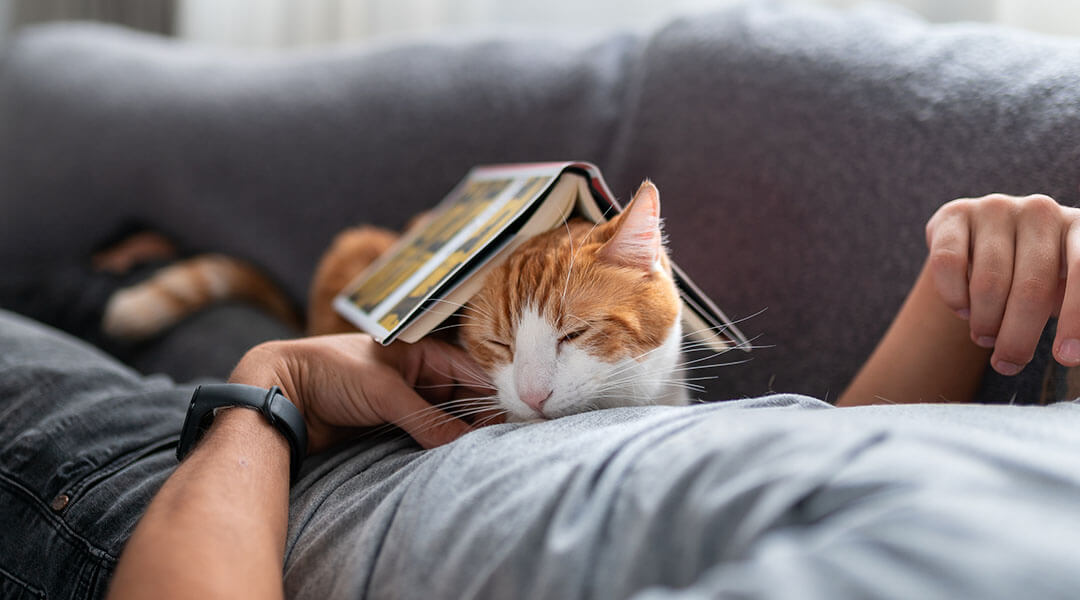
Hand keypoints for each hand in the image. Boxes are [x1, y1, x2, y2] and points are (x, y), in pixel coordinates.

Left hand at [228, 334, 489, 452]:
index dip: (492, 396)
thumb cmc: (329, 372)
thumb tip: (464, 444)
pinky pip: (423, 437)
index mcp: (421, 352)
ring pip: (444, 422)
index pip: (470, 374)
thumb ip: (426, 419)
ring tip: (480, 455)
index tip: (513, 420)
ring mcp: (404, 402)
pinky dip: (436, 448)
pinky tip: (449, 461)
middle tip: (500, 444)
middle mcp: (417, 376)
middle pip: (462, 400)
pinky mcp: (389, 427)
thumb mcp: (384, 391)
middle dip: (479, 420)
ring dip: (458, 437)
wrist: (281, 393)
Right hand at [926, 193, 1079, 374]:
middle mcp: (1042, 210)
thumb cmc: (1035, 276)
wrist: (984, 245)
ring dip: (985, 322)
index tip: (1066, 359)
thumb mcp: (1064, 289)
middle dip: (1018, 337)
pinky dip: (954, 298)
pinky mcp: (955, 214)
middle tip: (1008, 364)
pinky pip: (949, 265)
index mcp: (1079, 227)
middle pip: (1032, 287)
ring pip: (988, 282)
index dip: (1076, 319)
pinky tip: (963, 308)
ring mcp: (996, 208)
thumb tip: (1074, 353)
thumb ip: (1073, 310)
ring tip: (986, 336)